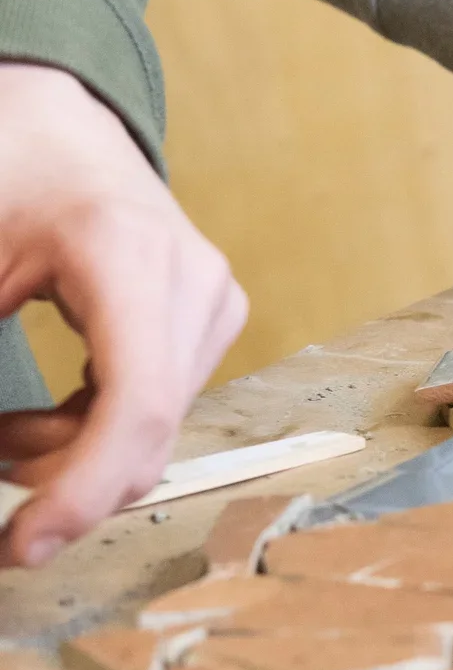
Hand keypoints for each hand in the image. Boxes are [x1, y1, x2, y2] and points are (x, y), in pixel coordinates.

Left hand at [0, 64, 246, 568]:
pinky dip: (97, 432)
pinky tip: (52, 412)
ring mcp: (214, 301)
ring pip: (152, 434)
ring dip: (73, 454)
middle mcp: (193, 281)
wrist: (56, 123)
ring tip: (7, 429)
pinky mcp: (215, 318)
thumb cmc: (6, 173)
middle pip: (143, 434)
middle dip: (60, 475)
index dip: (81, 493)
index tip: (20, 546)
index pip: (135, 409)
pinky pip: (159, 411)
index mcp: (127, 254)